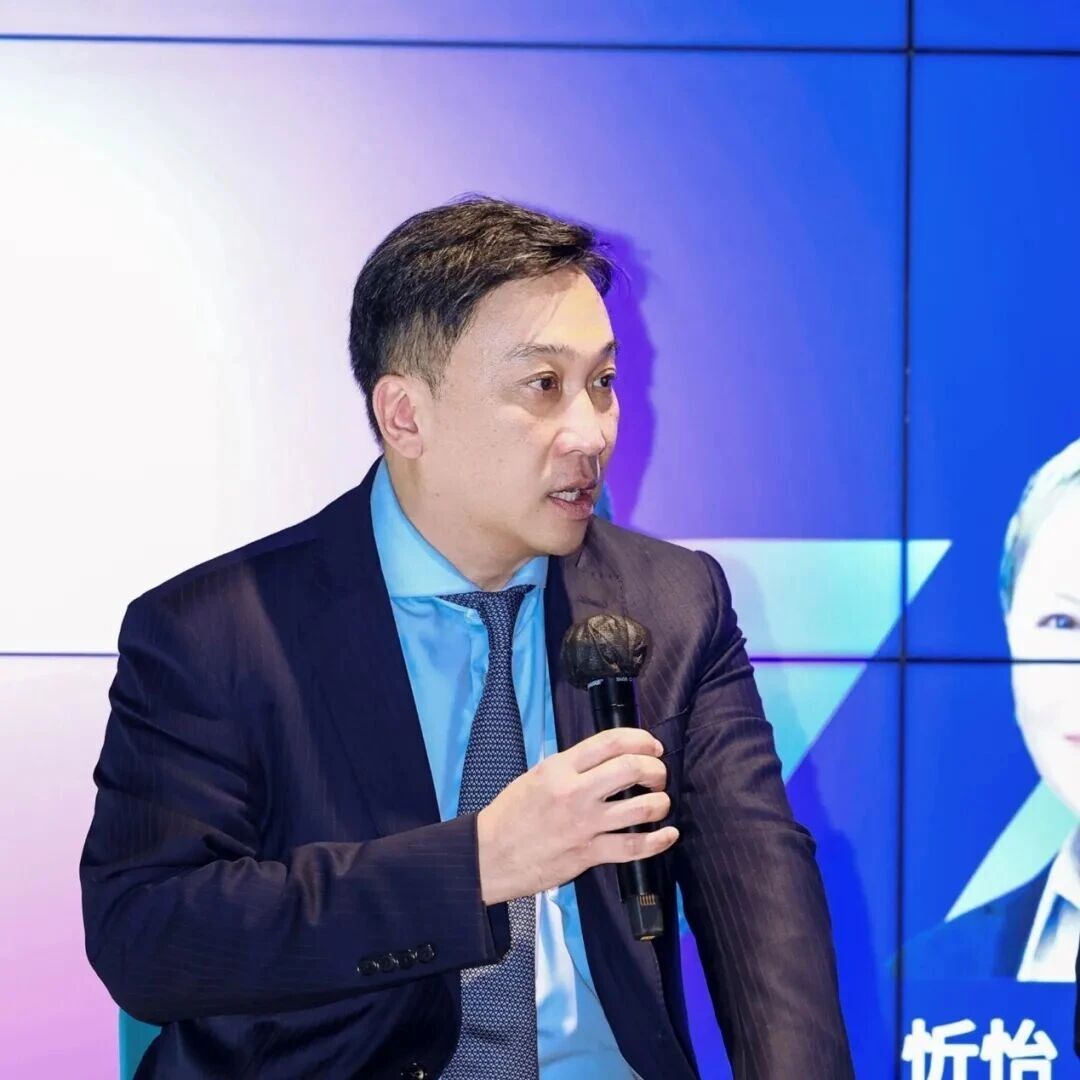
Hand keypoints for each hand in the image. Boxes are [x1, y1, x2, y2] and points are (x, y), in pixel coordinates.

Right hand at [476, 726, 678, 904]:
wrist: (490, 855)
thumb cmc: (512, 813)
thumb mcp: (537, 776)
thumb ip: (572, 766)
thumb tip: (609, 758)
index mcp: (560, 768)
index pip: (611, 742)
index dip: (640, 739)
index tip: (652, 745)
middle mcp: (575, 792)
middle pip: (632, 769)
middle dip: (656, 769)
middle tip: (657, 775)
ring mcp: (584, 825)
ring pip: (641, 808)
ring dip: (660, 803)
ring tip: (660, 803)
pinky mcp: (589, 854)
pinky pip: (634, 847)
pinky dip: (659, 840)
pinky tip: (668, 834)